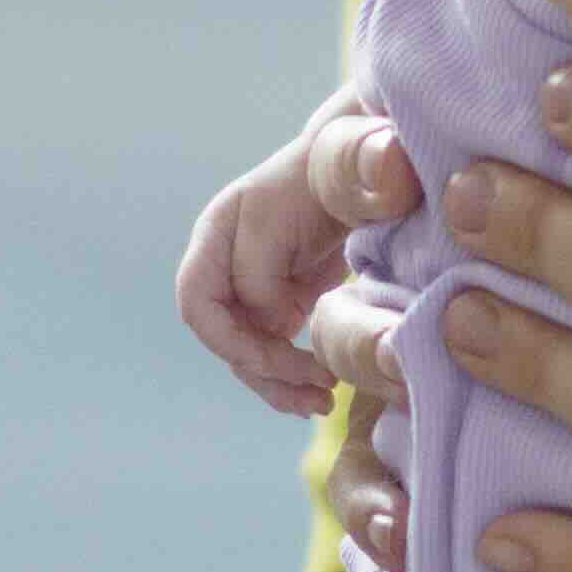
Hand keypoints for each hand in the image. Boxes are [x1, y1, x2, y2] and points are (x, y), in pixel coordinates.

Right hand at [175, 105, 425, 417]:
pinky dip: (293, 380)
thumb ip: (270, 254)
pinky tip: (324, 393)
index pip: (199, 301)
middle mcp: (228, 263)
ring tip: (323, 400)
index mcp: (221, 230)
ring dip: (279, 385)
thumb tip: (273, 316)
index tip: (286, 354)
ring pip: (246, 354)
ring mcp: (253, 288)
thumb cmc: (342, 171)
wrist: (373, 171)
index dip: (233, 338)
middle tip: (318, 386)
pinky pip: (272, 354)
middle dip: (263, 369)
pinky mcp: (281, 306)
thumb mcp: (316, 192)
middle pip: (221, 336)